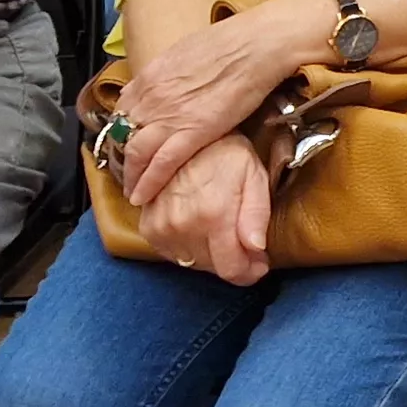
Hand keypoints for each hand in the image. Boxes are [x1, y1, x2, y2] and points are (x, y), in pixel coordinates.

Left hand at [114, 0, 331, 207]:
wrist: (254, 46)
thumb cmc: (231, 43)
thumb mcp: (187, 52)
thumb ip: (172, 72)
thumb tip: (173, 82)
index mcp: (151, 75)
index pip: (123, 107)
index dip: (122, 128)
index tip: (126, 140)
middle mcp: (151, 97)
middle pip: (123, 134)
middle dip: (121, 157)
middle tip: (126, 172)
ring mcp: (168, 116)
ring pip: (135, 154)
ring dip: (131, 176)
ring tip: (132, 191)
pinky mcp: (191, 133)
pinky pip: (161, 164)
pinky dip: (148, 183)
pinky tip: (142, 197)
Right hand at [139, 132, 272, 284]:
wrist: (185, 134)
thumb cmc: (227, 153)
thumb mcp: (254, 176)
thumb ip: (256, 216)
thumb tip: (256, 250)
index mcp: (214, 216)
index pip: (231, 270)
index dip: (249, 272)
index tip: (258, 264)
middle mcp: (184, 226)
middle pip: (213, 268)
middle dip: (232, 259)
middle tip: (242, 239)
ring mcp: (162, 227)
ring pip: (192, 262)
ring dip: (210, 254)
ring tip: (219, 228)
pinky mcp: (148, 226)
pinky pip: (171, 253)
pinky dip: (187, 247)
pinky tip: (198, 228)